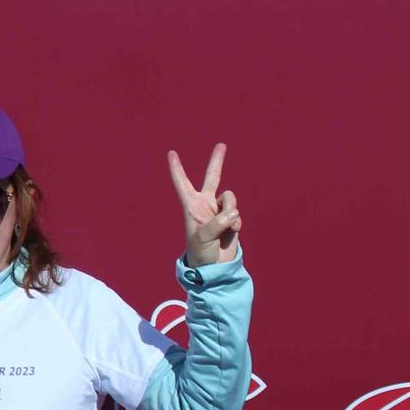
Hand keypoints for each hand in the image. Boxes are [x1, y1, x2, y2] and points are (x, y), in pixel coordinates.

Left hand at [168, 143, 241, 266]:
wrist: (214, 265)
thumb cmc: (200, 252)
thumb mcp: (202, 238)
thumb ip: (217, 223)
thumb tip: (232, 212)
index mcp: (191, 206)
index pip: (182, 183)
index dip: (177, 168)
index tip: (171, 153)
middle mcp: (205, 204)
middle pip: (212, 177)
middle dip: (217, 161)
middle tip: (221, 144)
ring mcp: (220, 210)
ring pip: (230, 198)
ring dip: (229, 210)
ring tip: (225, 227)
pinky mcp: (232, 218)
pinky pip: (238, 213)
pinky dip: (236, 223)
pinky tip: (231, 233)